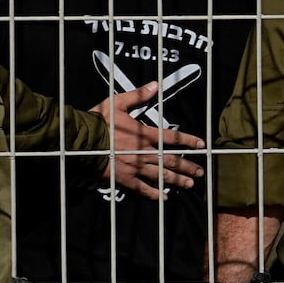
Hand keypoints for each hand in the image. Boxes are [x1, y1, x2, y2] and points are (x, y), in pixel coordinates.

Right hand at [94, 82, 201, 199]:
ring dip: (177, 180)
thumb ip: (138, 95)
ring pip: (161, 175)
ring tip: (190, 184)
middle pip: (171, 160)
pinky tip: (164, 197)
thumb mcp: (118, 102)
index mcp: (144, 134)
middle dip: (187, 166)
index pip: (172, 137)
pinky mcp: (124, 178)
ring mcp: (135, 166)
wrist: (81, 140)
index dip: (188, 141)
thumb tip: (155, 85)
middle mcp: (143, 151)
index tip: (201, 145)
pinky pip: (142, 188)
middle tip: (201, 172)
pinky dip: (154, 193)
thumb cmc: (98, 120)